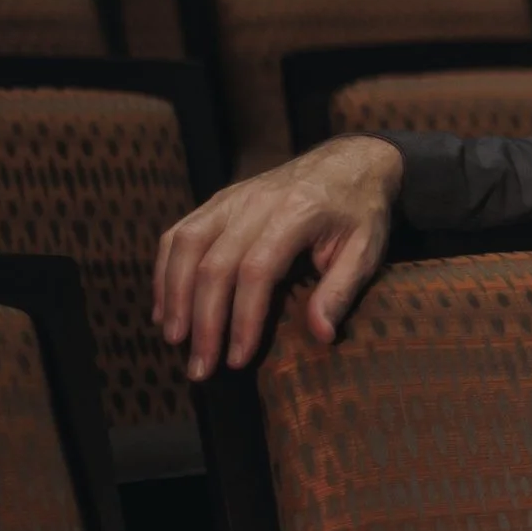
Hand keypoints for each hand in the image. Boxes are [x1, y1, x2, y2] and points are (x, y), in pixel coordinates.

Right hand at [152, 135, 405, 380]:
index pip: (257, 270)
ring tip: (175, 340)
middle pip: (213, 264)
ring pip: (185, 245)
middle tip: (200, 368)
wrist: (348, 163)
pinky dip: (164, 271)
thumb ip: (342, 289)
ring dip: (173, 296)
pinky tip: (164, 308)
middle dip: (203, 321)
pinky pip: (178, 233)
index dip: (244, 318)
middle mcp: (255, 201)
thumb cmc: (359, 212)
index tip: (239, 360)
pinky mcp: (217, 201)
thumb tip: (321, 335)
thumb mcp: (366, 249)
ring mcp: (231, 198)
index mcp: (297, 212)